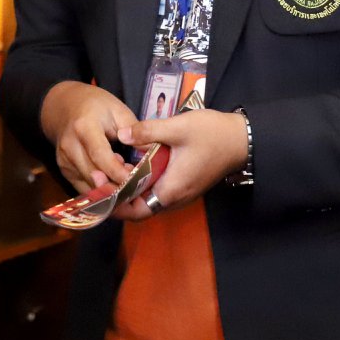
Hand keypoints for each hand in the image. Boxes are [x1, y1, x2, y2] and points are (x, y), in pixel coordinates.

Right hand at [39, 81, 137, 193]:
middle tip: (138, 186)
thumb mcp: (119, 111)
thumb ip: (135, 131)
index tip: (137, 181)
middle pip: (94, 175)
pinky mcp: (64, 171)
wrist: (66, 106)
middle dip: (117, 185)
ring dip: (110, 189)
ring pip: (89, 186)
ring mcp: (64, 161)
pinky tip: (114, 182)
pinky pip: (84, 188)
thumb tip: (153, 151)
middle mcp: (70, 147)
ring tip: (128, 181)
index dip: (118, 172)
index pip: (100, 156)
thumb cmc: (96, 106)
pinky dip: (101, 191)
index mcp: (84, 127)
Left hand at [112, 109, 247, 220]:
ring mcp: (182, 193)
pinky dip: (144, 185)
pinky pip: (158, 192)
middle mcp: (175, 198)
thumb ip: (147, 131)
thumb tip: (120, 134)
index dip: (114, 204)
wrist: (242, 139)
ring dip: (131, 192)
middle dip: (118, 198)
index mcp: (170, 190)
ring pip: (148, 201)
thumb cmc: (211, 134)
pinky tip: (134, 168)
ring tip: (112, 174)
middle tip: (100, 180)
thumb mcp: (177, 128)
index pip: (135, 210)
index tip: (98, 190)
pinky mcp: (185, 185)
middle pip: (139, 209)